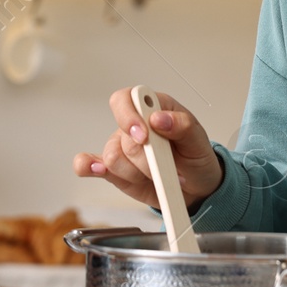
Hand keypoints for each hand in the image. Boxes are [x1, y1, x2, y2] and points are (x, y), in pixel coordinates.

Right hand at [72, 88, 224, 212]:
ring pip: (112, 158)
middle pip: (120, 136)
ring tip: (156, 175)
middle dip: (144, 157)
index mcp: (152, 108)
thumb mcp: (198, 141)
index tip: (143, 136)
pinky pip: (89, 164)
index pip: (126, 99)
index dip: (129, 116)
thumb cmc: (195, 157)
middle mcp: (133, 126)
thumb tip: (159, 118)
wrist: (196, 187)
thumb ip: (182, 126)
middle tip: (164, 164)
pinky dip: (88, 166)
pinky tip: (96, 169)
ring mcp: (122, 148)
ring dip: (136, 172)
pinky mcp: (114, 171)